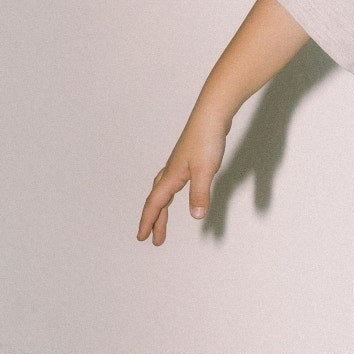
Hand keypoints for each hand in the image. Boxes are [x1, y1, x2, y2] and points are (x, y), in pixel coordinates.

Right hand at [137, 107, 230, 245]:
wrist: (212, 115)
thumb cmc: (207, 139)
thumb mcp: (205, 171)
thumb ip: (200, 194)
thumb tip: (196, 216)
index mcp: (172, 176)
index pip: (156, 204)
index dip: (149, 222)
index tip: (142, 237)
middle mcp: (171, 171)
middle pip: (157, 201)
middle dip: (154, 220)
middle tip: (153, 238)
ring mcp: (178, 165)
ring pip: (163, 191)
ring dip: (161, 208)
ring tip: (161, 222)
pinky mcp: (188, 160)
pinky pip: (171, 183)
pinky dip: (169, 194)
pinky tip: (177, 193)